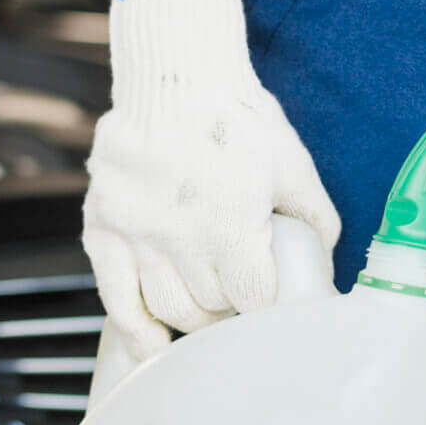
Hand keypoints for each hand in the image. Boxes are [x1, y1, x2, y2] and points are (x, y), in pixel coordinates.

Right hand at [82, 0, 339, 359]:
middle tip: (237, 295)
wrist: (174, 77)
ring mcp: (139, 238)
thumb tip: (322, 261)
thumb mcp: (291, 163)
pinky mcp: (104, 231)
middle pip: (211, 308)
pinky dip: (137, 332)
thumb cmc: (236, 116)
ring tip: (205, 303)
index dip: (265, 302)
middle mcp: (182, 239)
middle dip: (230, 307)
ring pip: (168, 309)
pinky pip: (117, 302)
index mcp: (232, 225)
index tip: (268, 297)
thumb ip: (312, 218)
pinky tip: (154, 347)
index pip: (254, 298)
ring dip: (192, 316)